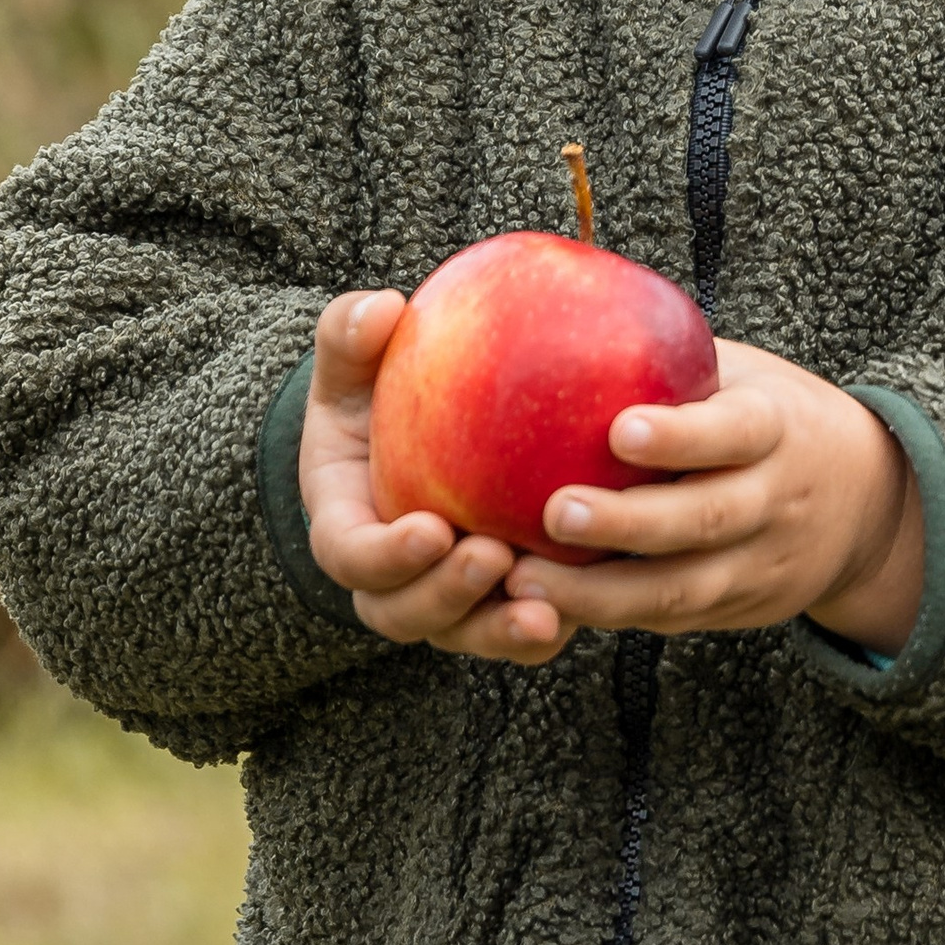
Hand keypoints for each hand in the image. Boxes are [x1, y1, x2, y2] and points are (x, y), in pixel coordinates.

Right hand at [299, 292, 569, 662]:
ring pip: (469, 634)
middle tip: (493, 557)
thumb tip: (381, 309)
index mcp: (348, 527)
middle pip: (406, 613)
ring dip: (502, 630)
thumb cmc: (380, 395)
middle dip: (447, 597)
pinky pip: (526, 631)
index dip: (386, 555)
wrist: (420, 437)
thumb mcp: (355, 360)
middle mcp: (393, 579)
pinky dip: (555, 624)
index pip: (351, 556)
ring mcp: (448, 602)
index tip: (432, 527)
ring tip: (546, 610)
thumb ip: (352, 334)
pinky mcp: (502, 605)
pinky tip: (596, 597)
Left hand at [501, 339, 924, 653]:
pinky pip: (669, 619)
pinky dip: (607, 614)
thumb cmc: (769, 418)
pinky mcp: (738, 610)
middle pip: (702, 520)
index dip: (682, 436)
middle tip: (554, 512)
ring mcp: (759, 564)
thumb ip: (674, 362)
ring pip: (680, 589)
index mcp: (776, 428)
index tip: (620, 430)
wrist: (868, 503)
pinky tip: (545, 605)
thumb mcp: (745, 378)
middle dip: (627, 523)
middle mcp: (772, 500)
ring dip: (600, 592)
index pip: (733, 432)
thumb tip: (559, 309)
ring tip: (525, 581)